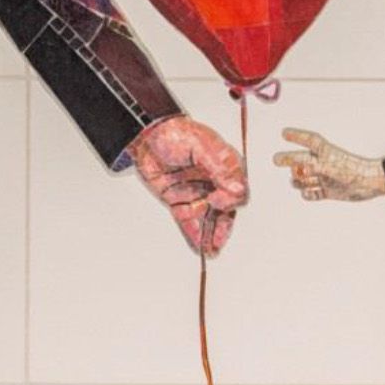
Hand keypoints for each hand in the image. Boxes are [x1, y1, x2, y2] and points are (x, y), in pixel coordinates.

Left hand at [129, 115, 247, 258]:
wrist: (146, 136)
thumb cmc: (176, 134)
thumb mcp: (201, 146)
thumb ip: (220, 168)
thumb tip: (238, 188)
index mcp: (226, 167)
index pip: (238, 191)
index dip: (229, 200)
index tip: (216, 201)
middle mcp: (214, 183)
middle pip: (226, 210)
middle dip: (222, 227)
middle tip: (216, 239)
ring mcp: (198, 193)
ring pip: (209, 219)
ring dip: (210, 235)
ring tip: (210, 250)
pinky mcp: (180, 201)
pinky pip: (190, 222)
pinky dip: (195, 235)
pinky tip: (200, 247)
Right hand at [273, 127, 384, 202]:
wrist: (371, 184)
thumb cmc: (353, 170)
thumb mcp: (330, 165)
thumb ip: (311, 166)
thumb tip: (295, 168)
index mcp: (325, 152)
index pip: (309, 141)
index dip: (296, 136)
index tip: (284, 133)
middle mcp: (323, 164)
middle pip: (301, 161)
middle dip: (288, 160)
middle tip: (276, 159)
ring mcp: (326, 178)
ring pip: (305, 179)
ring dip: (299, 181)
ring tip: (298, 182)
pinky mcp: (330, 191)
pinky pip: (314, 194)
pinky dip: (309, 195)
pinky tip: (307, 194)